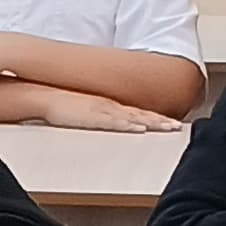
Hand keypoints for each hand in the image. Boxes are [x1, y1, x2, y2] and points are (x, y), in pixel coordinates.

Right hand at [37, 90, 185, 132]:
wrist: (48, 96)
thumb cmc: (66, 106)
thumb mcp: (90, 111)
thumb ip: (104, 117)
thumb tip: (116, 124)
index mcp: (112, 107)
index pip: (140, 114)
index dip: (157, 119)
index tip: (172, 124)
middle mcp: (112, 107)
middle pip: (142, 115)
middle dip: (162, 122)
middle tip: (178, 128)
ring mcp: (104, 111)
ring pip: (134, 118)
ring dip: (152, 123)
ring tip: (168, 128)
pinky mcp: (93, 117)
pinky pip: (114, 122)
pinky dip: (129, 126)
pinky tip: (140, 129)